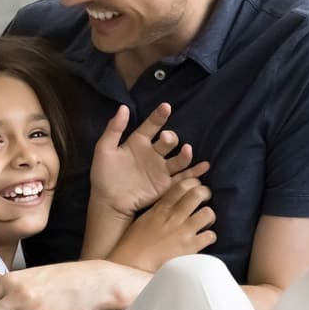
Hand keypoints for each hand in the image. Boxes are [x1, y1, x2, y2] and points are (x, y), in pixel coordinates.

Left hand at [89, 102, 209, 217]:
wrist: (107, 202)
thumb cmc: (103, 175)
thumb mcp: (104, 150)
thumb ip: (114, 129)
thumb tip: (123, 107)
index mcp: (138, 142)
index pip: (152, 125)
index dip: (159, 116)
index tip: (166, 107)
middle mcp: (152, 153)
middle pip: (169, 141)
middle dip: (171, 138)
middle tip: (166, 139)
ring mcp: (160, 169)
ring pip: (178, 159)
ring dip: (185, 154)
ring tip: (187, 150)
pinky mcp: (165, 185)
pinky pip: (183, 177)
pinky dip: (195, 172)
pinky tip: (205, 166)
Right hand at [109, 180, 216, 273]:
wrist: (134, 264)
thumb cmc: (135, 243)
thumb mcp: (145, 219)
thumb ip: (160, 209)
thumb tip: (173, 204)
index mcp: (161, 208)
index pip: (182, 186)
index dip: (193, 183)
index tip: (195, 188)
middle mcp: (174, 216)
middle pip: (198, 194)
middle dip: (205, 194)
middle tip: (204, 200)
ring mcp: (184, 231)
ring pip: (208, 213)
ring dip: (208, 217)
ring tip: (204, 222)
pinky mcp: (191, 247)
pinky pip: (210, 235)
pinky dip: (209, 236)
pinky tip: (203, 239)